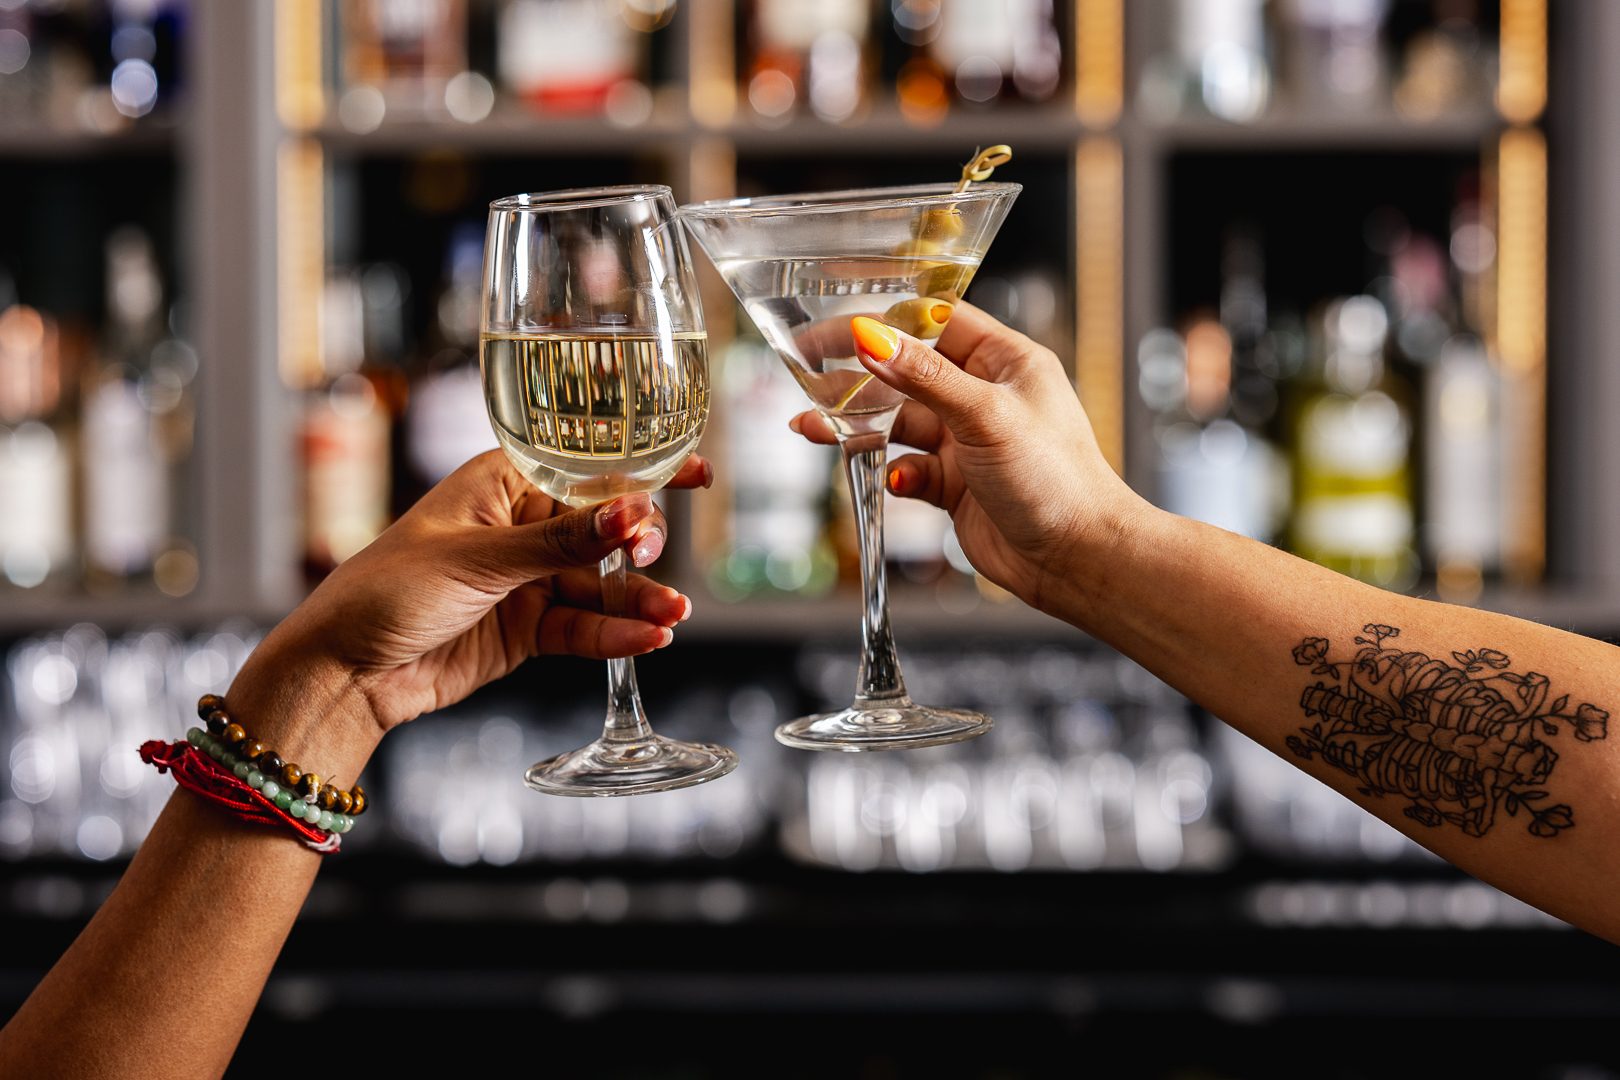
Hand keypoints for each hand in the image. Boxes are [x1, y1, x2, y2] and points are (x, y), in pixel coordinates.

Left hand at [229, 450, 711, 765]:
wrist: (343, 673)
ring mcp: (526, 580)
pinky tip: (647, 639)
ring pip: (600, 585)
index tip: (697, 473)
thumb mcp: (477, 559)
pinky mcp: (527, 630)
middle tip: (651, 560)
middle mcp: (520, 526)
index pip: (585, 467)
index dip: (643, 470)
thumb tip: (629, 513)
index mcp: (501, 483)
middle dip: (638, 544)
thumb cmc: (384, 591)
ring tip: (673, 616)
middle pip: (604, 529)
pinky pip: (584, 628)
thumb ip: (560, 541)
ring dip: (637, 600)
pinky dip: (615, 635)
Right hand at [791, 304, 1143, 611]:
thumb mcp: (985, 415)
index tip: (834, 328)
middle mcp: (985, 396)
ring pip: (899, 423)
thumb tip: (871, 335)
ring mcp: (969, 442)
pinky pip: (909, 468)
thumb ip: (924, 376)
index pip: (935, 322)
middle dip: (858, 379)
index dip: (884, 322)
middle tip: (807, 377)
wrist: (1077, 560)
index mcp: (1006, 362)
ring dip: (859, 428)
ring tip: (815, 429)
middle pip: (906, 373)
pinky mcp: (956, 484)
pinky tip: (894, 481)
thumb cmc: (1057, 480)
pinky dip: (893, 472)